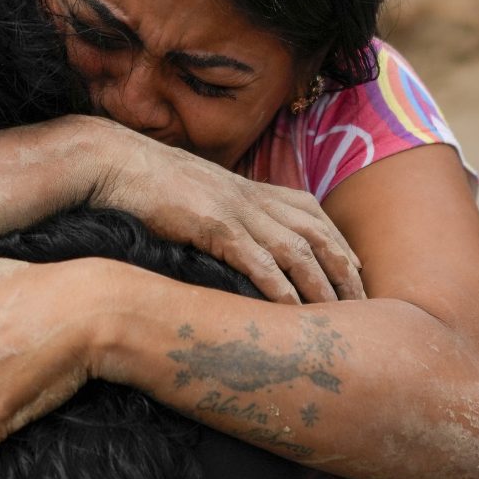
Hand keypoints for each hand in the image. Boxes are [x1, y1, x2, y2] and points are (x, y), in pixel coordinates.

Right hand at [82, 118, 363, 304]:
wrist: (114, 162)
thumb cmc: (151, 185)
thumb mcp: (200, 196)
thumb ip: (227, 216)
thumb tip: (238, 246)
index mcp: (253, 189)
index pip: (314, 216)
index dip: (340, 247)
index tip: (356, 277)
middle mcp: (253, 197)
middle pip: (317, 234)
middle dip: (345, 271)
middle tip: (364, 307)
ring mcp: (235, 208)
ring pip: (296, 249)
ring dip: (322, 284)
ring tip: (339, 316)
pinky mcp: (213, 223)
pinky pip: (256, 258)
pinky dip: (279, 285)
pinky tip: (291, 310)